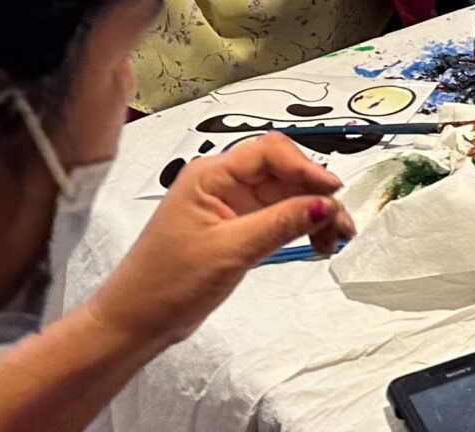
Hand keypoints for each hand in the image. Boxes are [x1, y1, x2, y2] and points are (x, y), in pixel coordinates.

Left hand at [87, 137, 351, 351]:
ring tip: (333, 240)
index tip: (332, 192)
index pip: (269, 152)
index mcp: (210, 175)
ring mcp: (229, 206)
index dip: (306, 167)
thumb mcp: (229, 251)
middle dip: (315, 195)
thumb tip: (324, 203)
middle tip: (341, 224)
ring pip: (284, 196)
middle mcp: (221, 183)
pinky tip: (315, 242)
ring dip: (311, 214)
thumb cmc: (165, 284)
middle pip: (282, 173)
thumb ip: (280, 223)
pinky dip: (298, 228)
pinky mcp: (235, 229)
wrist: (134, 323)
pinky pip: (276, 217)